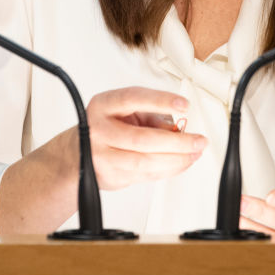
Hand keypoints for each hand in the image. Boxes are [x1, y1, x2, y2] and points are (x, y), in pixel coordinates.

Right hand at [86, 86, 206, 189]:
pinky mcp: (110, 176)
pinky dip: (168, 170)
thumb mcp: (123, 110)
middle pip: (142, 139)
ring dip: (176, 160)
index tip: (184, 105)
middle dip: (177, 142)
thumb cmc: (106, 126)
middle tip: (198, 140)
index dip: (160, 101)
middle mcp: (99, 130)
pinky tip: (181, 163)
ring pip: (145, 162)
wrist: (76, 154)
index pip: (133, 99)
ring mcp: (102, 156)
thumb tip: (180, 124)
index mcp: (104, 105)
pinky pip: (145, 175)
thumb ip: (150, 113)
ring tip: (194, 153)